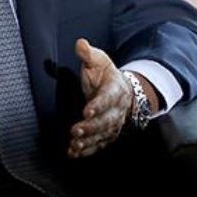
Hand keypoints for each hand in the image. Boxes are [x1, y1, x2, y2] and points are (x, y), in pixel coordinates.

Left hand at [67, 39, 130, 158]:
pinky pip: (98, 144)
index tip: (86, 110)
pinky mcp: (107, 134)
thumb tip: (80, 44)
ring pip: (102, 135)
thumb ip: (88, 54)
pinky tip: (74, 153)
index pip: (107, 98)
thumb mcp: (99, 60)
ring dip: (88, 141)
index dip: (98, 105)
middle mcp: (116, 110)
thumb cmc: (106, 75)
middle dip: (91, 127)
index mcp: (114, 89)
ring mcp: (113, 123)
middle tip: (75, 131)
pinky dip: (87, 150)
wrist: (123, 91)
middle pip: (106, 121)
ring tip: (74, 145)